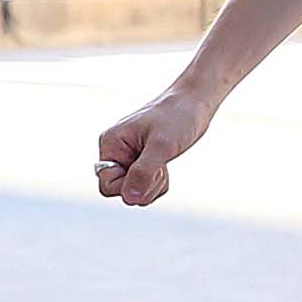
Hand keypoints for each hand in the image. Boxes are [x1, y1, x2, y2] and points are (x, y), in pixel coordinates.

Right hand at [97, 84, 214, 206]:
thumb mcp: (162, 146)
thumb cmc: (178, 117)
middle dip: (145, 186)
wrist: (194, 103)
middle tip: (161, 166)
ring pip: (134, 192)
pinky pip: (144, 187)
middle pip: (120, 192)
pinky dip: (158, 183)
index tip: (151, 168)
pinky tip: (166, 166)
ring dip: (153, 185)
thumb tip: (130, 198)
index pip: (107, 185)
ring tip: (164, 162)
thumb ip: (144, 172)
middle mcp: (115, 152)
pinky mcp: (142, 162)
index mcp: (111, 144)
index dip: (130, 186)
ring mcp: (128, 158)